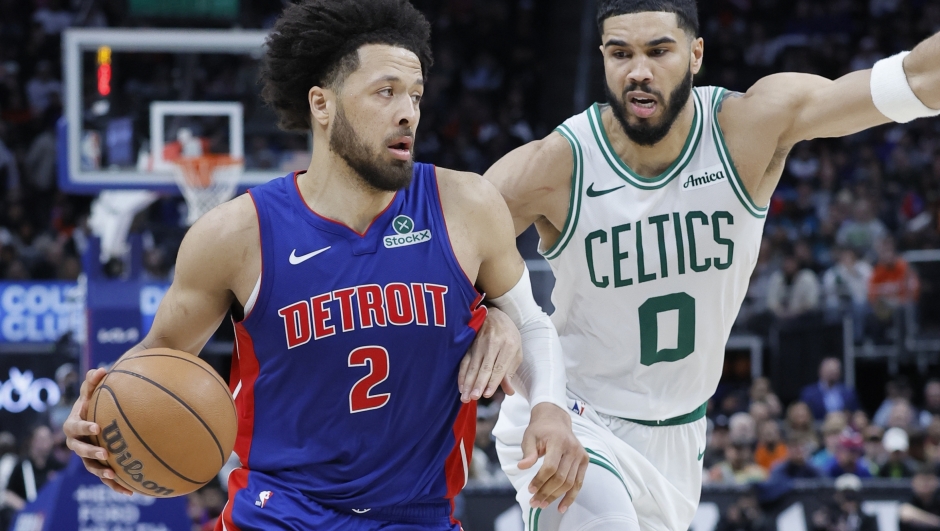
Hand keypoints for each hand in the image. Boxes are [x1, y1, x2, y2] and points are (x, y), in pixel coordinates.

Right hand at [63, 368, 132, 494]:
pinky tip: (131, 491)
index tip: (96, 427)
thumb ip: (94, 381)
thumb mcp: (92, 389)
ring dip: (101, 472)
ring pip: (91, 467)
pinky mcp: (100, 464)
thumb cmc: (94, 398)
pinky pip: (106, 476)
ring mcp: (87, 455)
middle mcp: (77, 442)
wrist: (96, 413)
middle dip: (91, 452)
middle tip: (105, 453)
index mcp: (74, 424)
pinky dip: (116, 484)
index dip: (84, 428)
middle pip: (80, 450)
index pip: (75, 427)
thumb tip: (101, 370)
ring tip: (113, 475)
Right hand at [458, 307, 521, 401]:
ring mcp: (479, 343)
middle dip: (478, 383)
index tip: (487, 394)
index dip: (492, 381)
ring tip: (465, 396)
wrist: (494, 314)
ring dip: (468, 382)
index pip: (499, 367)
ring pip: (472, 366)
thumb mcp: (516, 351)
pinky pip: (464, 361)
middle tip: (474, 397)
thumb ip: (510, 372)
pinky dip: (462, 375)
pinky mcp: (469, 344)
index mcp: (508, 345)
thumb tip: (509, 391)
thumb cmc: (508, 336)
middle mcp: (493, 343)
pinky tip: (460, 386)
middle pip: (484, 367)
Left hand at [518, 403, 587, 513]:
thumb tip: (522, 467)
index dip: (540, 480)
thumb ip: (528, 452)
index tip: (530, 490)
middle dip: (546, 492)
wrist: (556, 420)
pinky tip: (562, 507)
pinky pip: (579, 483)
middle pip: (560, 477)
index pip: (551, 467)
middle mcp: (572, 449)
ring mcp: (580, 455)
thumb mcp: (529, 437)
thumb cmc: (540, 430)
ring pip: (570, 483)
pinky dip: (571, 496)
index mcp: (558, 441)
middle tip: (534, 502)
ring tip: (542, 504)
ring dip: (556, 496)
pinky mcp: (584, 461)